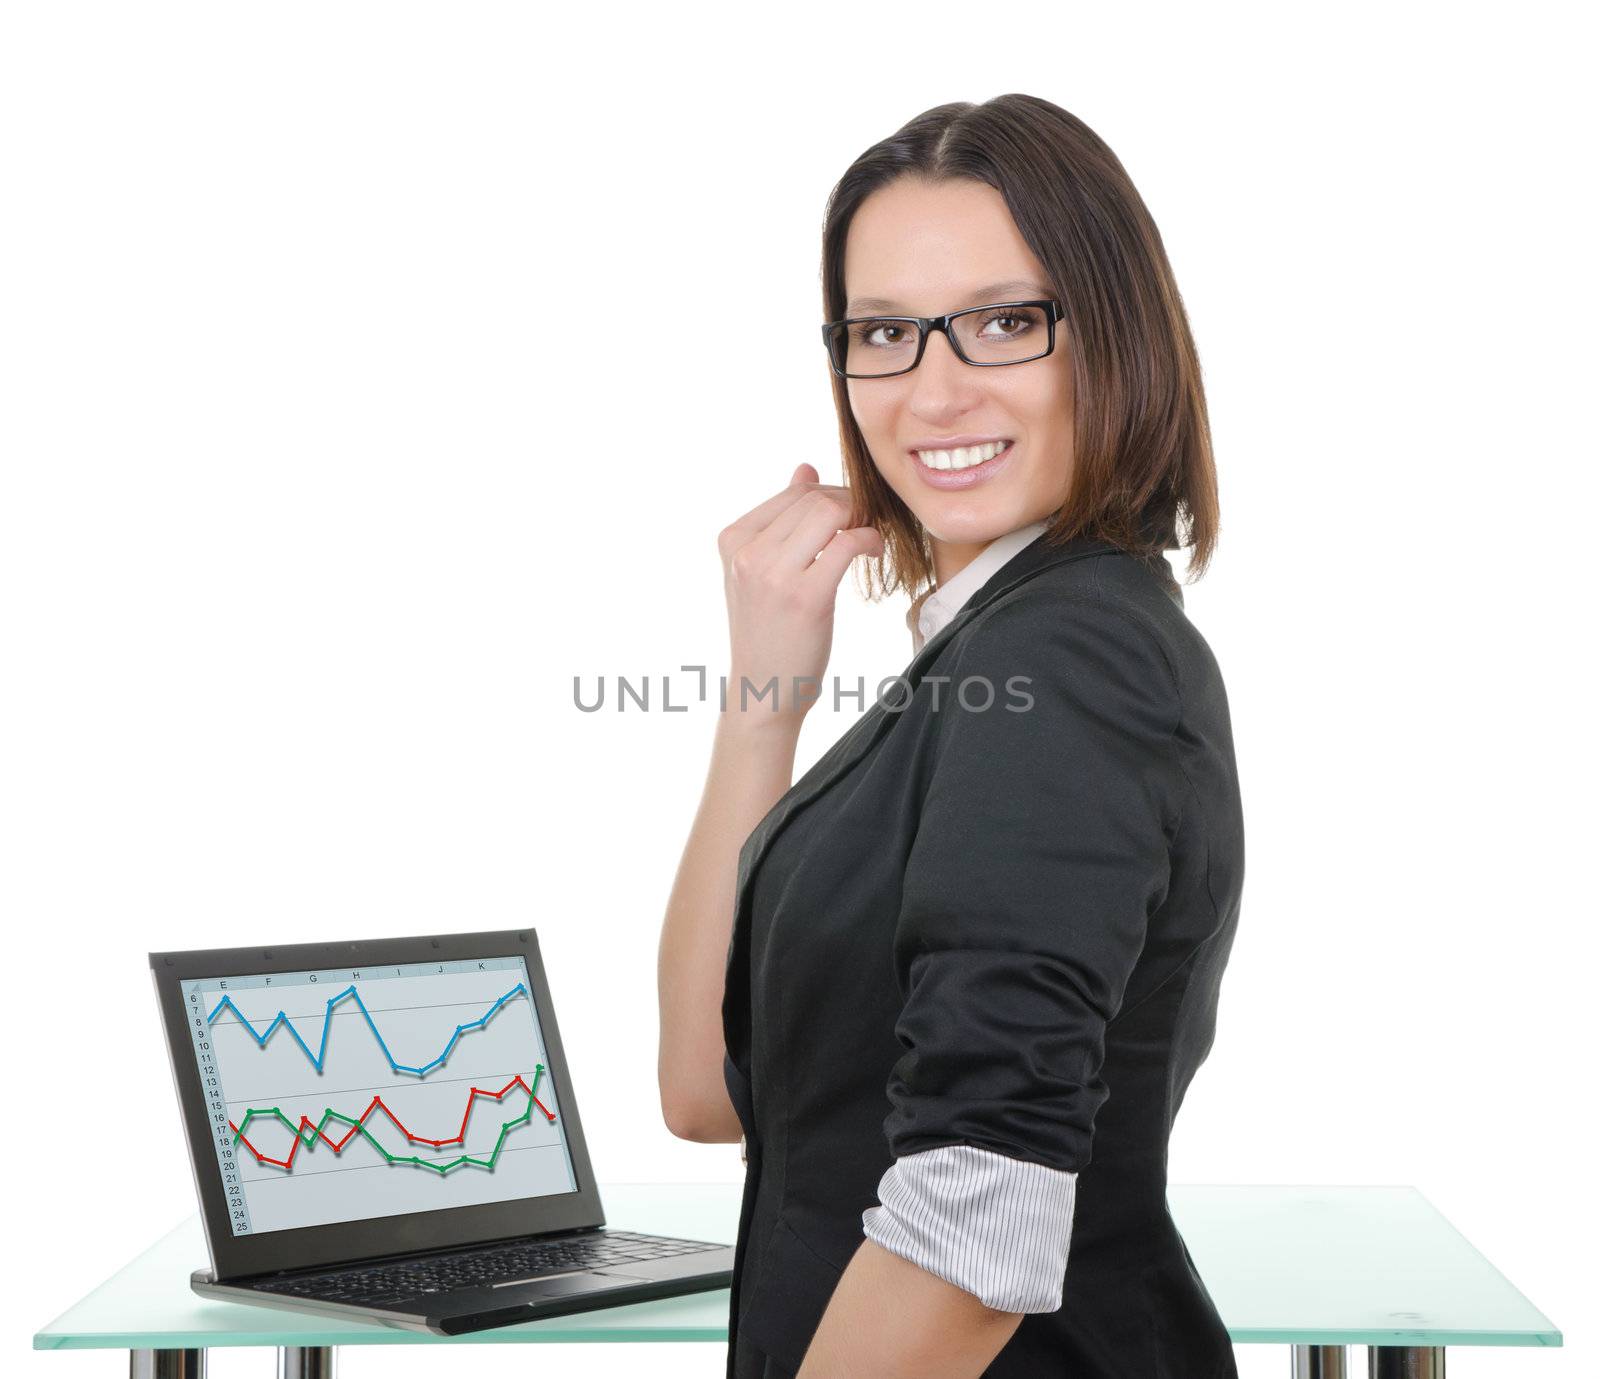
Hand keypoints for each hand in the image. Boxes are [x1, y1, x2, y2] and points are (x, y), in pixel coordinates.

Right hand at [717, 463, 884, 728]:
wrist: (762, 692)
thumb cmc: (768, 632)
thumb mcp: (761, 571)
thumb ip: (781, 519)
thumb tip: (805, 468)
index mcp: (732, 540)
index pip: (793, 493)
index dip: (830, 496)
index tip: (848, 517)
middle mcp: (746, 553)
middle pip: (814, 498)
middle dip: (849, 505)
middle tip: (863, 527)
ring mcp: (773, 574)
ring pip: (830, 513)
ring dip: (859, 519)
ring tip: (865, 540)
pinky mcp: (805, 597)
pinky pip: (847, 544)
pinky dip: (868, 540)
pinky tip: (872, 551)